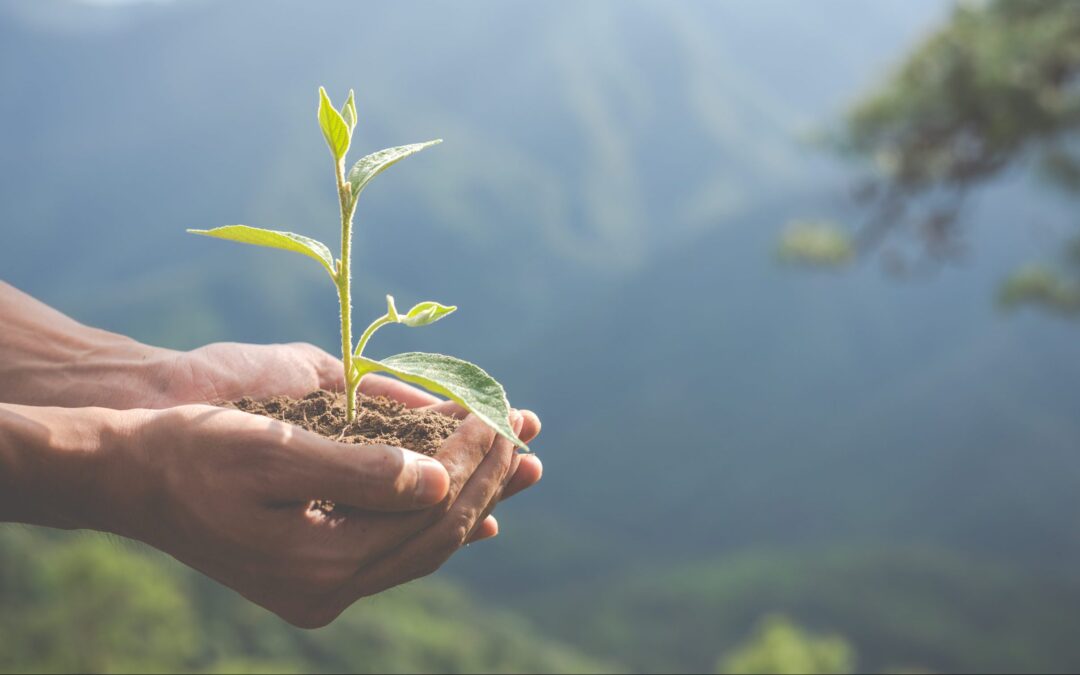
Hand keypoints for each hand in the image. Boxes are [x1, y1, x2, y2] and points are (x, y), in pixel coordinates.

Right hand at [115, 404, 536, 626]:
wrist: (129, 479)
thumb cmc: (193, 451)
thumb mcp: (273, 450)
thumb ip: (360, 471)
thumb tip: (439, 480)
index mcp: (320, 562)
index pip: (429, 512)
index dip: (473, 461)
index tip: (500, 414)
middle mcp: (328, 589)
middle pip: (436, 535)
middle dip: (487, 479)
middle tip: (525, 431)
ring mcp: (321, 590)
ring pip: (423, 546)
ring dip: (472, 499)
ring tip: (519, 464)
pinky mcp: (314, 576)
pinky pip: (396, 553)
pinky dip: (436, 524)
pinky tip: (472, 512)